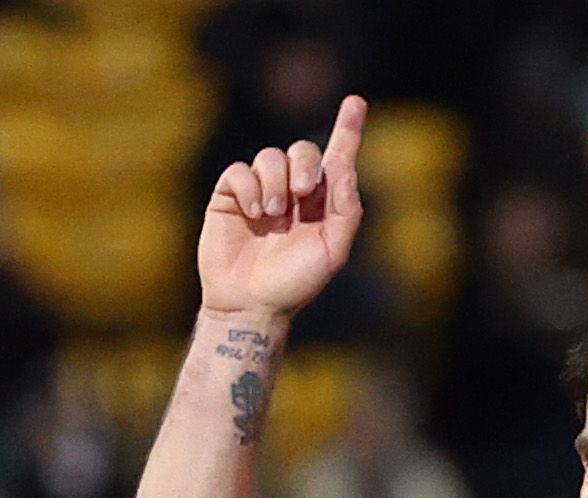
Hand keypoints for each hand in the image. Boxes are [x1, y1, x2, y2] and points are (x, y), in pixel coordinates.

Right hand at [196, 93, 366, 322]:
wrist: (250, 305)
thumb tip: (344, 167)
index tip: (356, 102)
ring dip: (275, 181)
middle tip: (303, 194)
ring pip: (270, 157)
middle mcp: (292, 192)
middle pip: (302, 150)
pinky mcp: (230, 196)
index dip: (347, 129)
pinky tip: (253, 211)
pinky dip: (249, 187)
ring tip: (273, 214)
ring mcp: (260, 192)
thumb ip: (345, 209)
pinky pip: (240, 171)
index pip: (336, 158)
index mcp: (322, 203)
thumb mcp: (332, 250)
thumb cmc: (294, 284)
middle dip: (304, 164)